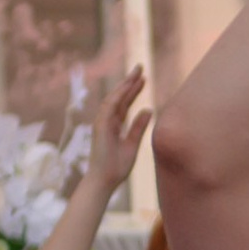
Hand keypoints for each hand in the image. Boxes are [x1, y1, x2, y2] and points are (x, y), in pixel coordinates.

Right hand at [82, 66, 150, 197]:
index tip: (144, 78)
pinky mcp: (100, 128)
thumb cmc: (117, 167)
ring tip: (136, 74)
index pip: (125, 103)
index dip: (134, 90)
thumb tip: (148, 110)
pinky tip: (126, 88)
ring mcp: (102, 123)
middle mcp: (107, 121)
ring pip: (113, 99)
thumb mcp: (133, 144)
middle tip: (140, 67)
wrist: (105, 181)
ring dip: (124, 86)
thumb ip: (138, 127)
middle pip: (119, 97)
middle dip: (129, 82)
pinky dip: (117, 98)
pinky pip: (108, 109)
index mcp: (115, 125)